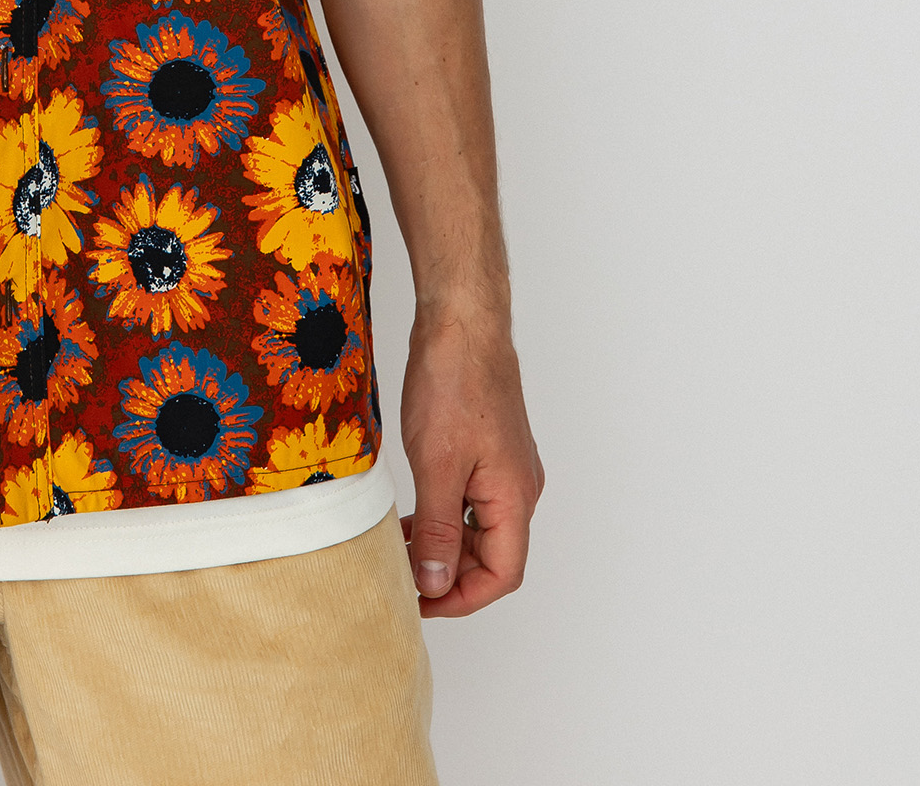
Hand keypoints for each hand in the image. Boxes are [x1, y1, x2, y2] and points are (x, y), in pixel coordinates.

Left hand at [397, 302, 543, 616]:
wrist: (462, 320)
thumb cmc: (454, 382)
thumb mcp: (437, 465)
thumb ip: (439, 530)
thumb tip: (437, 584)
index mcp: (514, 498)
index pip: (502, 575)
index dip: (460, 599)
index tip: (418, 600)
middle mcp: (519, 487)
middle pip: (493, 556)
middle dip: (449, 574)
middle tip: (401, 573)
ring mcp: (506, 466)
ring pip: (481, 528)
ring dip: (445, 544)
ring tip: (400, 544)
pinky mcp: (490, 447)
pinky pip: (473, 499)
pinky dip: (445, 514)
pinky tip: (413, 510)